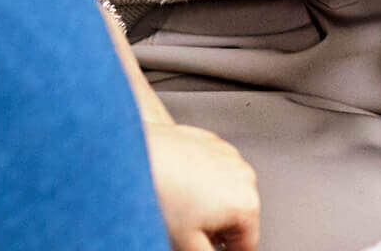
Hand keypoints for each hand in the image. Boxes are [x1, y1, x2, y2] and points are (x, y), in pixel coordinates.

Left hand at [147, 122, 258, 250]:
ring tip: (179, 206)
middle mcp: (244, 176)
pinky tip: (176, 184)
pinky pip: (212, 169)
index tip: (206, 248)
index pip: (247, 246)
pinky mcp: (211, 140)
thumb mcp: (188, 245)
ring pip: (225, 191)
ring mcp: (228, 154)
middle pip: (238, 216)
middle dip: (217, 227)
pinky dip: (200, 180)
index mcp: (246, 204)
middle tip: (188, 230)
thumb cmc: (161, 197)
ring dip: (210, 203)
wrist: (133, 154)